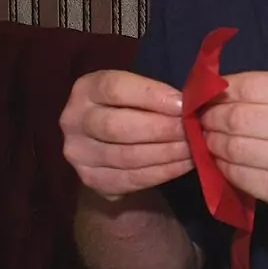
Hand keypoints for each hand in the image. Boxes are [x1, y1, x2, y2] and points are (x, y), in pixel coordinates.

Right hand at [59, 70, 189, 199]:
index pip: (116, 89)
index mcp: (86, 89)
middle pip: (117, 126)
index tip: (183, 104)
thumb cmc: (131, 107)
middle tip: (192, 130)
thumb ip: (156, 94)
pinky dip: (162, 173)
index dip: (151, 95)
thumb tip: (194, 101)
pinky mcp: (91, 179)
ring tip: (193, 148)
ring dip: (165, 153)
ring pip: (125, 156)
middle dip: (160, 129)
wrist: (108, 143)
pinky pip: (130, 179)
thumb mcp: (136, 91)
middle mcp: (74, 120)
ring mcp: (79, 153)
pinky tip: (183, 165)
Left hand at [198, 71, 267, 212]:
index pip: (246, 87)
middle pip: (234, 118)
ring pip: (232, 147)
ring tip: (211, 142)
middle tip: (203, 122)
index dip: (217, 92)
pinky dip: (224, 168)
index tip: (206, 97)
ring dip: (212, 144)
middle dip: (210, 119)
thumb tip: (215, 90)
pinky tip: (225, 163)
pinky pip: (239, 176)